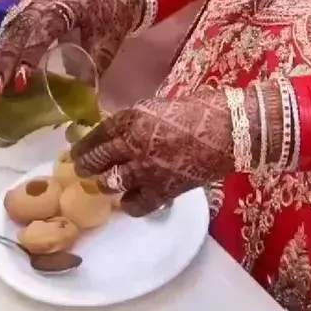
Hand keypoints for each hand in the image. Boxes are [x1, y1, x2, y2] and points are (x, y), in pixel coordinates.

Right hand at [0, 0, 139, 103]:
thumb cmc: (113, 14)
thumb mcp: (108, 43)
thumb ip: (94, 70)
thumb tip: (81, 103)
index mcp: (67, 4)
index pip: (42, 30)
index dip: (29, 55)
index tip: (20, 82)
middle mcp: (45, 1)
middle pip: (19, 30)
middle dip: (4, 61)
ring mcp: (36, 4)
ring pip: (10, 31)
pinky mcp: (31, 11)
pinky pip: (11, 30)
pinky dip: (0, 50)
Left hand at [72, 89, 235, 215]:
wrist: (232, 131)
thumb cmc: (204, 108)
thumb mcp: (163, 105)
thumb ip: (141, 120)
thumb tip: (125, 131)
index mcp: (133, 119)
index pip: (97, 135)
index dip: (85, 144)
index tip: (78, 150)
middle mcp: (132, 146)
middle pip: (95, 161)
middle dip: (86, 165)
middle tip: (84, 168)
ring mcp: (146, 172)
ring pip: (110, 184)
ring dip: (106, 183)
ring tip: (106, 183)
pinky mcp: (162, 192)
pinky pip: (135, 205)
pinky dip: (131, 203)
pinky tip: (133, 198)